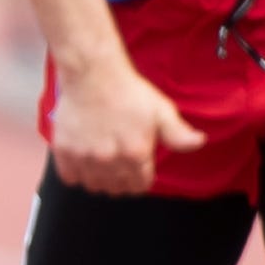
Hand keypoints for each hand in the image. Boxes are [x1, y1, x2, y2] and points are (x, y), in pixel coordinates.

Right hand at [48, 58, 203, 196]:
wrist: (93, 74)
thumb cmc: (129, 92)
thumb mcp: (161, 110)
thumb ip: (179, 133)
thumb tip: (199, 143)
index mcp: (136, 153)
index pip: (140, 186)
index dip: (141, 179)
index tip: (138, 169)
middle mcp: (110, 160)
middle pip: (116, 189)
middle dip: (122, 182)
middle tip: (121, 165)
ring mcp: (85, 156)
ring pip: (94, 186)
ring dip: (100, 180)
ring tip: (103, 165)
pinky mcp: (64, 151)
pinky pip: (70, 178)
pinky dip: (77, 174)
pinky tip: (84, 161)